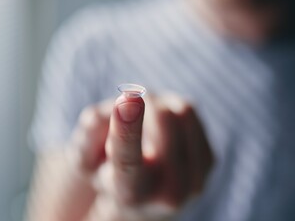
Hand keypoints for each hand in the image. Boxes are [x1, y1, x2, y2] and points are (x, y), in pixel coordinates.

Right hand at [66, 94, 213, 220]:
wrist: (141, 193)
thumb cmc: (109, 171)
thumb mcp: (85, 158)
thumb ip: (87, 136)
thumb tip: (106, 112)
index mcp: (130, 195)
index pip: (127, 161)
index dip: (126, 130)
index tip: (127, 99)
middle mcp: (169, 194)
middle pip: (164, 118)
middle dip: (141, 101)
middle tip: (125, 109)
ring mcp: (196, 178)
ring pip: (181, 109)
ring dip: (156, 104)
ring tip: (143, 125)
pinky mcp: (210, 161)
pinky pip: (189, 111)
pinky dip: (170, 109)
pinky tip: (162, 131)